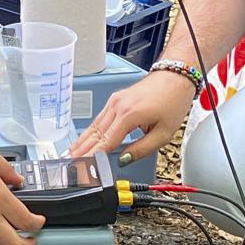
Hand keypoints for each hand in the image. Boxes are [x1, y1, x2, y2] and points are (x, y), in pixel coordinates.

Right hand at [69, 70, 197, 159]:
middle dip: (81, 150)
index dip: (93, 156)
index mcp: (129, 115)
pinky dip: (90, 131)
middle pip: (95, 133)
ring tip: (71, 154)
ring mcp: (115, 101)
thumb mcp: (163, 133)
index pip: (106, 142)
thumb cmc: (172, 101)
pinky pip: (99, 118)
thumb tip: (124, 160)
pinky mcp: (116, 99)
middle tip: (69, 163)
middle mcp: (117, 106)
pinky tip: (84, 139)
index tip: (82, 167)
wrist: (175, 77)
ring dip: (82, 141)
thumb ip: (141, 149)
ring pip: (94, 125)